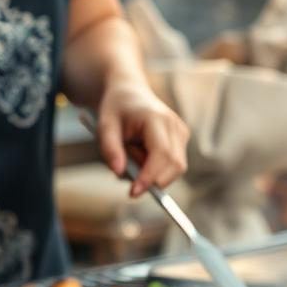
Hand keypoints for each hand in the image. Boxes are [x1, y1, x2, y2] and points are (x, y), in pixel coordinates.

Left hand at [95, 81, 189, 196]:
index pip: (161, 154)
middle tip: (126, 167)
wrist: (130, 93)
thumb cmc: (116, 110)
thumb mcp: (104, 126)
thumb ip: (110, 149)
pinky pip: (173, 165)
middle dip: (152, 178)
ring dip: (152, 171)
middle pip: (175, 165)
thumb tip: (119, 172)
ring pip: (176, 168)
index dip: (150, 176)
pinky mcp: (182, 140)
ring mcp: (182, 132)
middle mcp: (175, 125)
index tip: (133, 193)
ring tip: (132, 152)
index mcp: (156, 118)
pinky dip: (155, 167)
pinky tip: (140, 152)